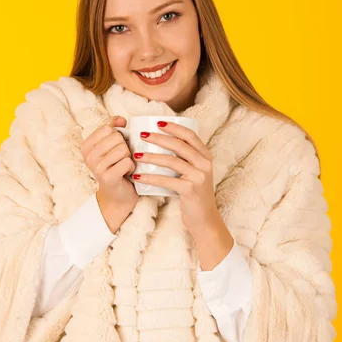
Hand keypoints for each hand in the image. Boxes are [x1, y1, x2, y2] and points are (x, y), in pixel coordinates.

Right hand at [81, 116, 137, 210]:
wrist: (118, 195)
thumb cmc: (116, 167)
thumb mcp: (112, 146)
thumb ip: (114, 129)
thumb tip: (121, 119)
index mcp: (86, 146)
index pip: (108, 128)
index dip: (118, 137)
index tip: (115, 149)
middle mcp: (88, 156)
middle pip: (117, 138)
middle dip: (125, 148)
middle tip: (120, 159)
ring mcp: (97, 168)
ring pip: (123, 149)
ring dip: (129, 158)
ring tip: (123, 166)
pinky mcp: (108, 177)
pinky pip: (127, 162)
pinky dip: (131, 167)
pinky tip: (126, 173)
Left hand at [132, 121, 218, 235]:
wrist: (204, 219)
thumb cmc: (194, 194)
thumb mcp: (195, 173)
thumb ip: (185, 159)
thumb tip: (161, 143)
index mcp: (206, 156)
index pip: (190, 135)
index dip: (174, 127)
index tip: (158, 123)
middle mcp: (204, 164)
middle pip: (179, 145)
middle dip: (159, 138)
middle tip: (142, 135)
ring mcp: (199, 176)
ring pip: (171, 161)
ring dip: (151, 156)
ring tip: (136, 155)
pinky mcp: (190, 190)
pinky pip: (166, 180)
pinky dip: (150, 177)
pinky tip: (138, 176)